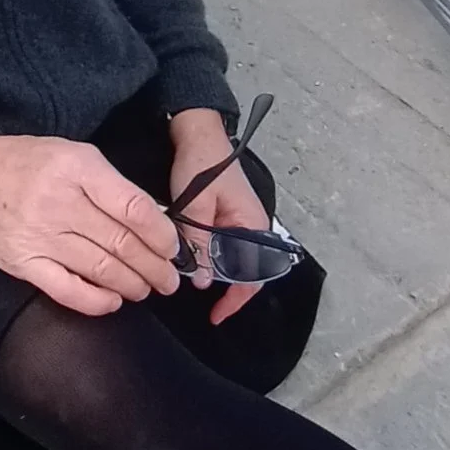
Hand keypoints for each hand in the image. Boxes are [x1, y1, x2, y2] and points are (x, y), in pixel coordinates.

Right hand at [0, 134, 180, 316]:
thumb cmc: (31, 164)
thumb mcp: (75, 155)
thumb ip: (112, 185)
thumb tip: (154, 222)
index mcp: (78, 169)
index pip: (133, 208)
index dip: (161, 234)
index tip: (173, 248)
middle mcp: (59, 203)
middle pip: (121, 243)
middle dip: (155, 267)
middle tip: (170, 280)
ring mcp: (39, 236)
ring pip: (100, 269)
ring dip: (132, 284)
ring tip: (146, 289)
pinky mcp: (23, 263)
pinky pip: (67, 290)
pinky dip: (96, 300)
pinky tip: (113, 301)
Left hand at [168, 108, 269, 325]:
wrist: (198, 134)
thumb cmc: (200, 164)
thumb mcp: (195, 205)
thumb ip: (199, 242)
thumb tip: (200, 280)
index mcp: (253, 224)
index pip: (253, 274)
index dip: (237, 299)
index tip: (217, 315)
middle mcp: (253, 227)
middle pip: (246, 271)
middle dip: (227, 290)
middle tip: (206, 307)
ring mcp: (241, 222)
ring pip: (234, 260)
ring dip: (217, 274)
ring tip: (196, 286)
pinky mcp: (229, 218)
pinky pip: (225, 247)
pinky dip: (213, 258)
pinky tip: (196, 264)